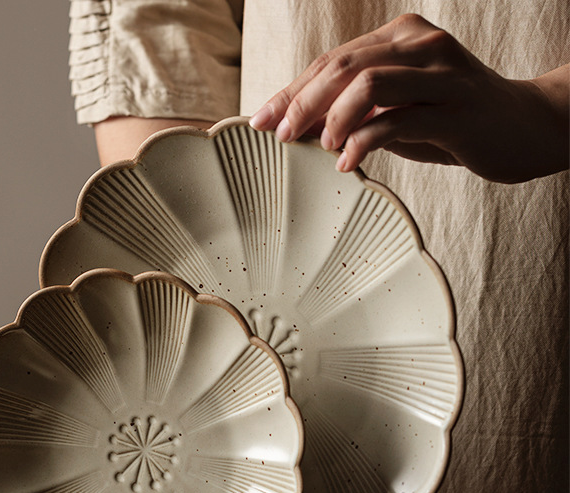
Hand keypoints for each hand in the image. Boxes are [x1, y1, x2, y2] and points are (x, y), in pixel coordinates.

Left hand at [249, 14, 568, 182]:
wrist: (523, 128)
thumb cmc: (451, 121)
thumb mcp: (397, 110)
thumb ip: (355, 112)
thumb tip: (298, 130)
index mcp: (400, 38)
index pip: (332, 60)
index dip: (291, 91)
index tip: (260, 120)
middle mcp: (420, 46)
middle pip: (342, 66)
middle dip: (300, 103)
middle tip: (279, 136)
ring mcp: (441, 74)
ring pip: (367, 83)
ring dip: (331, 118)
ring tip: (320, 147)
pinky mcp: (456, 108)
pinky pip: (397, 121)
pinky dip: (363, 143)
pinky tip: (347, 164)